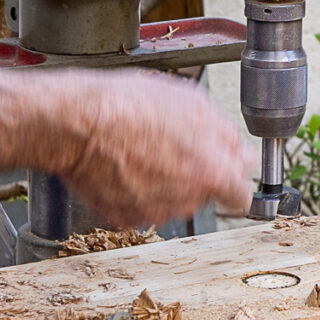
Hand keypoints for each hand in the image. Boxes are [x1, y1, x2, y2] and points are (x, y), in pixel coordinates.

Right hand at [49, 70, 252, 225]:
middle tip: (174, 146)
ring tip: (144, 150)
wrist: (78, 124)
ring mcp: (155, 211)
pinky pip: (142, 205)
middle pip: (205, 193)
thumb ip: (224, 133)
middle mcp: (187, 199)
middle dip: (197, 174)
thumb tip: (239, 149)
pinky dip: (138, 191)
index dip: (234, 178)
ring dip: (167, 182)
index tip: (228, 170)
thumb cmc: (129, 106)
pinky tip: (126, 164)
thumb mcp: (192, 101)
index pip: (241, 194)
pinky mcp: (126, 217)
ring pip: (174, 200)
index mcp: (211, 171)